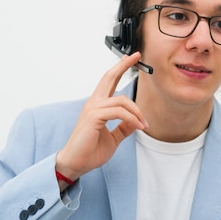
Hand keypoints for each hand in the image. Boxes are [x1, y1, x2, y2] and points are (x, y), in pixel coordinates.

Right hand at [55, 52, 147, 181]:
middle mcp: (94, 103)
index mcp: (98, 106)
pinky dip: (132, 118)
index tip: (131, 58)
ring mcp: (93, 108)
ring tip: (144, 124)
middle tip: (137, 55)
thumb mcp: (113, 138)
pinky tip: (139, 126)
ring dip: (138, 112)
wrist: (76, 164)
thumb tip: (136, 121)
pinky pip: (120, 112)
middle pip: (109, 77)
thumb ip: (124, 127)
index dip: (120, 68)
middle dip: (123, 64)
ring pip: (122, 100)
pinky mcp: (93, 117)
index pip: (109, 82)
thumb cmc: (90, 151)